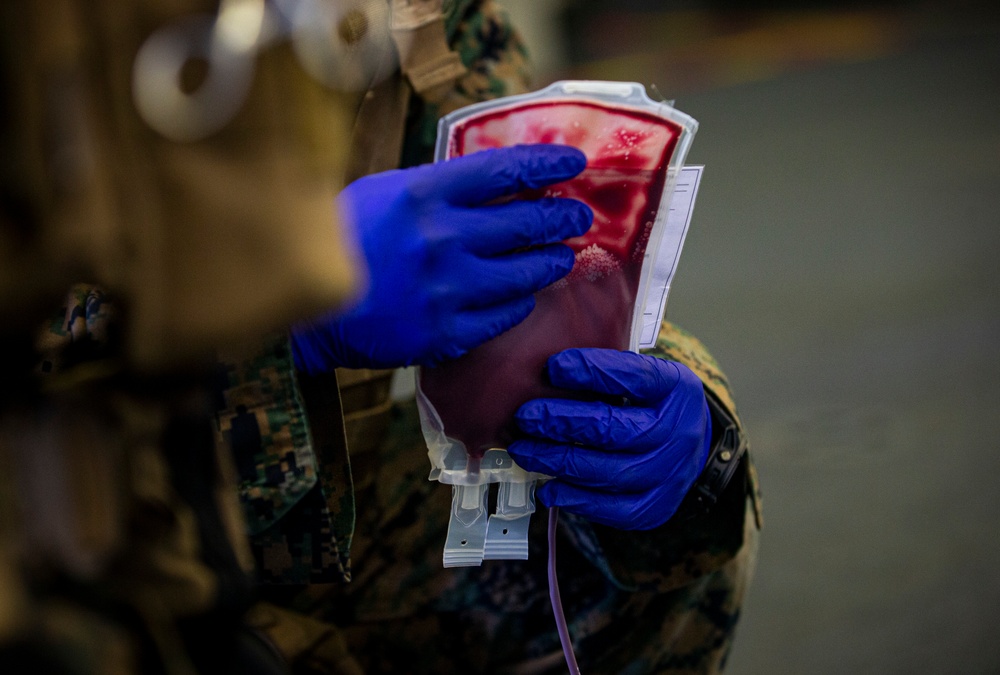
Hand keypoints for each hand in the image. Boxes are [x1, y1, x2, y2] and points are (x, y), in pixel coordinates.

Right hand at [290, 144, 592, 371]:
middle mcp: (443, 238)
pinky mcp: (447, 331)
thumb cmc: (343, 241)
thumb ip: (438, 188)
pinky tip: (523, 294)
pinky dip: (520, 302)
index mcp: (424, 194)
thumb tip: (498, 183)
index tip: (574, 162)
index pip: (506, 170)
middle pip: (528, 223)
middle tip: (578, 216)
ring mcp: (448, 289)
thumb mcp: (384, 194)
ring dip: (552, 262)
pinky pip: (506, 314)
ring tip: (560, 257)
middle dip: (563, 217)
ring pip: (526, 273)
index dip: (548, 163)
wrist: (308, 308)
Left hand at [507, 349, 711, 529]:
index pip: (633, 377)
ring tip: (525, 452)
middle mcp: (678, 433)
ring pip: (608, 473)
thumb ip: (609, 370)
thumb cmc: (655, 403)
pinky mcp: (657, 507)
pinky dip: (576, 499)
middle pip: (614, 430)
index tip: (554, 367)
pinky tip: (548, 488)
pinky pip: (613, 509)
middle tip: (526, 417)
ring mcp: (670, 475)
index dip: (592, 371)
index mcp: (676, 389)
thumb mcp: (646, 375)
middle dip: (561, 422)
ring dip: (558, 462)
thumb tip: (551, 369)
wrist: (693, 444)